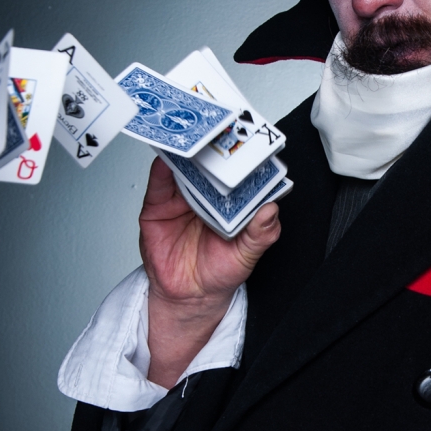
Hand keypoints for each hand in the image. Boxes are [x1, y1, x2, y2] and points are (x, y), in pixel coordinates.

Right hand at [139, 157, 280, 387]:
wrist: (187, 296)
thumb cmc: (220, 272)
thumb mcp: (247, 256)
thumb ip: (261, 234)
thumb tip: (270, 210)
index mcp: (234, 203)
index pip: (240, 175)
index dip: (245, 160)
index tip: (250, 146)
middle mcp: (208, 196)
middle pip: (211, 166)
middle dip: (214, 149)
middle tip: (219, 134)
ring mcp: (183, 198)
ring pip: (184, 168)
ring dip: (187, 153)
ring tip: (192, 139)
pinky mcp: (159, 205)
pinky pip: (159, 183)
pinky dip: (162, 169)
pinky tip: (167, 160)